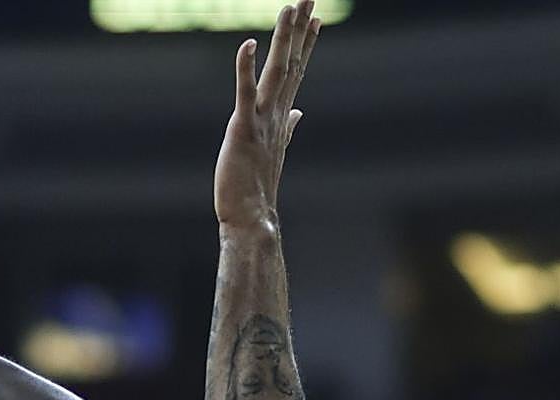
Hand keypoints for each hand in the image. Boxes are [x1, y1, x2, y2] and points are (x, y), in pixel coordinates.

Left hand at [214, 1, 319, 228]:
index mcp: (281, 117)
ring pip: (275, 72)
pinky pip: (244, 94)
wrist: (252, 218)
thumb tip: (299, 113)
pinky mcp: (243, 130)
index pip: (297, 72)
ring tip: (290, 8)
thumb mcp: (275, 150)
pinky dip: (245, 69)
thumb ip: (288, 127)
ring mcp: (262, 121)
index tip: (316, 18)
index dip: (306, 44)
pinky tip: (248, 44)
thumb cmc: (257, 188)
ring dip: (283, 39)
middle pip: (291, 63)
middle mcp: (276, 114)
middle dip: (299, 30)